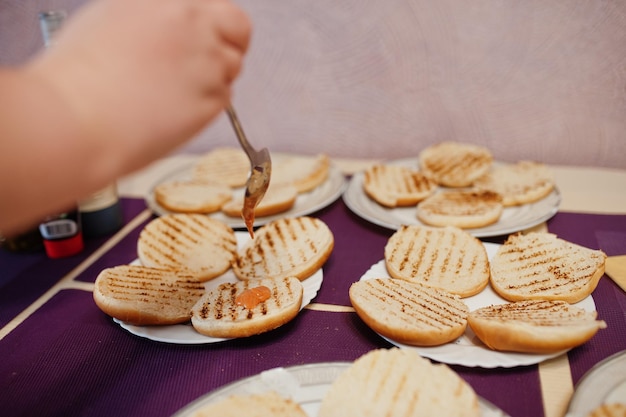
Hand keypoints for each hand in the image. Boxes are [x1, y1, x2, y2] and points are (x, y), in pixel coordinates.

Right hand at [28, 0, 250, 169]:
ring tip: (172, 93)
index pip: (215, 3)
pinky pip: (223, 98)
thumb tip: (172, 24)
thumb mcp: (112, 18)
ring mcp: (208, 59)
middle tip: (207, 64)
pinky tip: (173, 111)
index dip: (212, 22)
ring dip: (213, 78)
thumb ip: (154, 16)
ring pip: (232, 67)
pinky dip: (206, 106)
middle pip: (238, 28)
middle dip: (230, 44)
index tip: (204, 36)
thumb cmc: (80, 77)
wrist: (78, 119)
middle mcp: (193, 22)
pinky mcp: (214, 97)